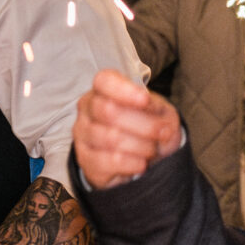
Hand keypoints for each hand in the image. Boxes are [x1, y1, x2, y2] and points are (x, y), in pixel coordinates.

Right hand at [72, 67, 185, 190]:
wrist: (145, 157)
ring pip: (110, 138)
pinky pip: (107, 161)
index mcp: (103, 89)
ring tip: (152, 149)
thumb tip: (151, 114)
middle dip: (143, 124)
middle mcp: (88, 108)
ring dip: (140, 146)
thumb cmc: (149, 126)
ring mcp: (83, 134)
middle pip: (108, 111)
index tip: (145, 100)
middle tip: (162, 132)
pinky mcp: (85, 159)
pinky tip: (140, 163)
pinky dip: (131, 164)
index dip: (124, 90)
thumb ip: (154, 108)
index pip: (104, 81)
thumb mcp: (159, 111)